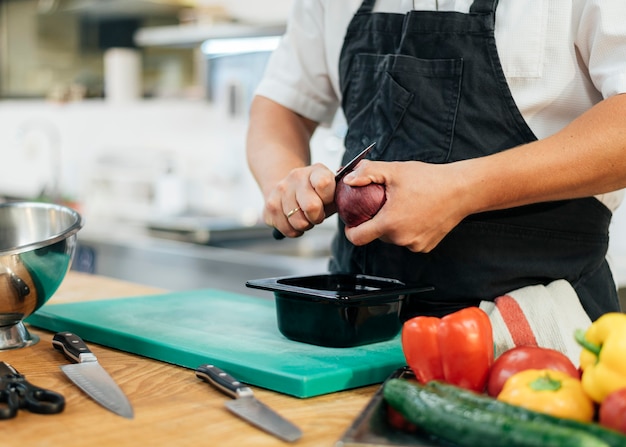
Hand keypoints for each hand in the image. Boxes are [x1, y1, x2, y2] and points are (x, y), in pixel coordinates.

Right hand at [264, 163, 335, 237]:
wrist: (288, 188)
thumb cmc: (316, 194)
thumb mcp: (331, 191)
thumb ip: (340, 196)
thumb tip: (348, 199)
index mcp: (316, 171)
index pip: (324, 184)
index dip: (328, 199)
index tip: (327, 201)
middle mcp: (296, 177)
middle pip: (311, 207)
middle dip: (317, 217)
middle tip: (316, 215)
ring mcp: (281, 189)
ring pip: (298, 222)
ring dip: (305, 225)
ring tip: (304, 216)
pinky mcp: (270, 204)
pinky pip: (287, 229)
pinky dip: (294, 230)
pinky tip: (293, 220)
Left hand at [341, 159, 471, 251]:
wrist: (462, 190)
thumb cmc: (431, 180)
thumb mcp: (395, 171)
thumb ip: (367, 173)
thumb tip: (348, 179)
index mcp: (390, 223)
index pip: (357, 237)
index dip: (350, 230)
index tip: (352, 222)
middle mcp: (402, 239)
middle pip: (375, 236)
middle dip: (374, 221)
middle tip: (382, 203)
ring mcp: (415, 245)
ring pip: (393, 238)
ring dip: (392, 226)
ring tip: (402, 206)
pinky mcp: (426, 246)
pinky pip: (408, 240)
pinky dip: (407, 229)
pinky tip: (415, 214)